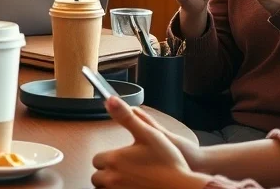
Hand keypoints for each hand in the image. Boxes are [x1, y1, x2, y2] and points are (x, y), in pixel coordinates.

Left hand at [91, 97, 209, 188]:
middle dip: (107, 173)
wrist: (182, 187)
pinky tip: (133, 187)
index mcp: (113, 160)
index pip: (97, 159)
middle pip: (97, 177)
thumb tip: (110, 100)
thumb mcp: (149, 133)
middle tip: (125, 170)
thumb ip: (126, 117)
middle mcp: (111, 179)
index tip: (121, 158)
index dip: (109, 158)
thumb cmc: (168, 161)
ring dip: (111, 185)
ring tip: (128, 179)